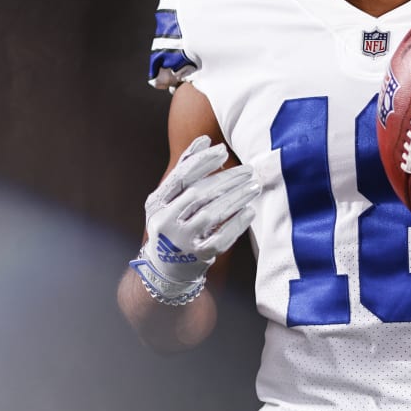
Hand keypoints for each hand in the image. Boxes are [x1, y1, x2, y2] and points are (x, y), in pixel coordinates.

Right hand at [132, 135, 260, 301]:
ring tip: (254, 186)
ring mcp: (181, 242)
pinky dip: (237, 223)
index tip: (223, 151)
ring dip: (237, 198)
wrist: (163, 270)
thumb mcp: (168, 199)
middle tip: (249, 170)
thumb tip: (205, 140)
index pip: (181, 177)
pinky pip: (221, 238)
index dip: (203, 161)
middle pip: (200, 194)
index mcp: (156, 204)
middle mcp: (165, 222)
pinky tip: (249, 211)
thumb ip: (184, 171)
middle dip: (227, 179)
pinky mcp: (197, 257)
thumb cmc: (171, 225)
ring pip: (213, 214)